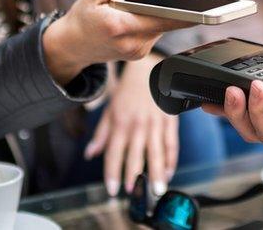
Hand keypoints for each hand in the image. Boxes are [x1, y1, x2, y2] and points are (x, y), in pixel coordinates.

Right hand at [42, 0, 190, 82]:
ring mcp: (137, 52)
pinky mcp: (140, 54)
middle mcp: (131, 43)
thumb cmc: (84, 15)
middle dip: (174, 5)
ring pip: (162, 26)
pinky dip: (152, 20)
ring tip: (147, 2)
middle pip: (167, 22)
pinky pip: (154, 31)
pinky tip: (141, 14)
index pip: (163, 18)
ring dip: (159, 12)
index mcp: (119, 26)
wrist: (72, 45)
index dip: (183, 7)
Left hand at [84, 54, 177, 197]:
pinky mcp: (170, 121)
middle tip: (134, 192)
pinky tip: (169, 172)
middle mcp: (137, 125)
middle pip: (136, 155)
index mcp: (120, 123)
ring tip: (158, 190)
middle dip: (134, 176)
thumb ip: (101, 135)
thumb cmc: (128, 93)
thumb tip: (90, 154)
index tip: (112, 190)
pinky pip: (172, 144)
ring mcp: (155, 124)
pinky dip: (172, 159)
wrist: (149, 71)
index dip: (112, 173)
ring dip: (157, 173)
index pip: (114, 153)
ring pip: (156, 152)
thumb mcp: (110, 111)